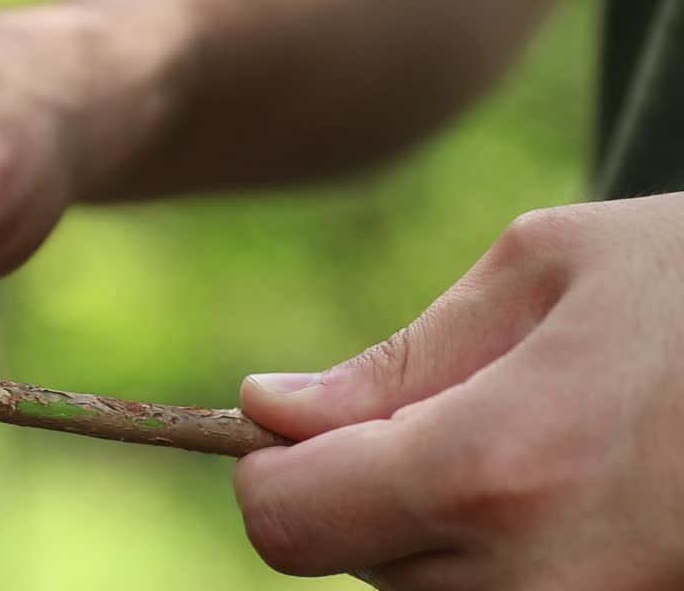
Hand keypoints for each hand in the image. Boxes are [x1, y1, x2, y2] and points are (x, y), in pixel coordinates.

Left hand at [235, 194, 683, 588]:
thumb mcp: (547, 272)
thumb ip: (393, 359)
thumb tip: (267, 411)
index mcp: (496, 467)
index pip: (285, 521)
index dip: (271, 469)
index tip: (304, 422)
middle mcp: (535, 584)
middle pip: (350, 562)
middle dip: (362, 489)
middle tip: (456, 415)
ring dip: (432, 527)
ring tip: (533, 448)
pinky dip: (497, 555)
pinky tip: (563, 493)